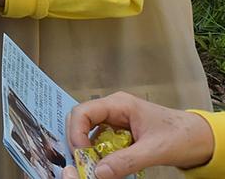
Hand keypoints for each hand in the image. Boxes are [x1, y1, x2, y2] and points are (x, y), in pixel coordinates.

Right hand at [61, 92, 214, 178]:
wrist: (200, 139)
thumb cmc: (182, 135)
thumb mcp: (154, 150)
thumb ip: (126, 161)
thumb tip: (99, 172)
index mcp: (119, 104)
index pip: (83, 112)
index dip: (76, 132)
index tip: (81, 153)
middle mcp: (113, 110)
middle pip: (81, 121)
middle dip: (78, 141)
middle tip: (83, 161)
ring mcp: (115, 121)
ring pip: (88, 133)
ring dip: (88, 150)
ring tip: (94, 165)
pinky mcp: (119, 134)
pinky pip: (100, 143)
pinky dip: (99, 155)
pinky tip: (105, 165)